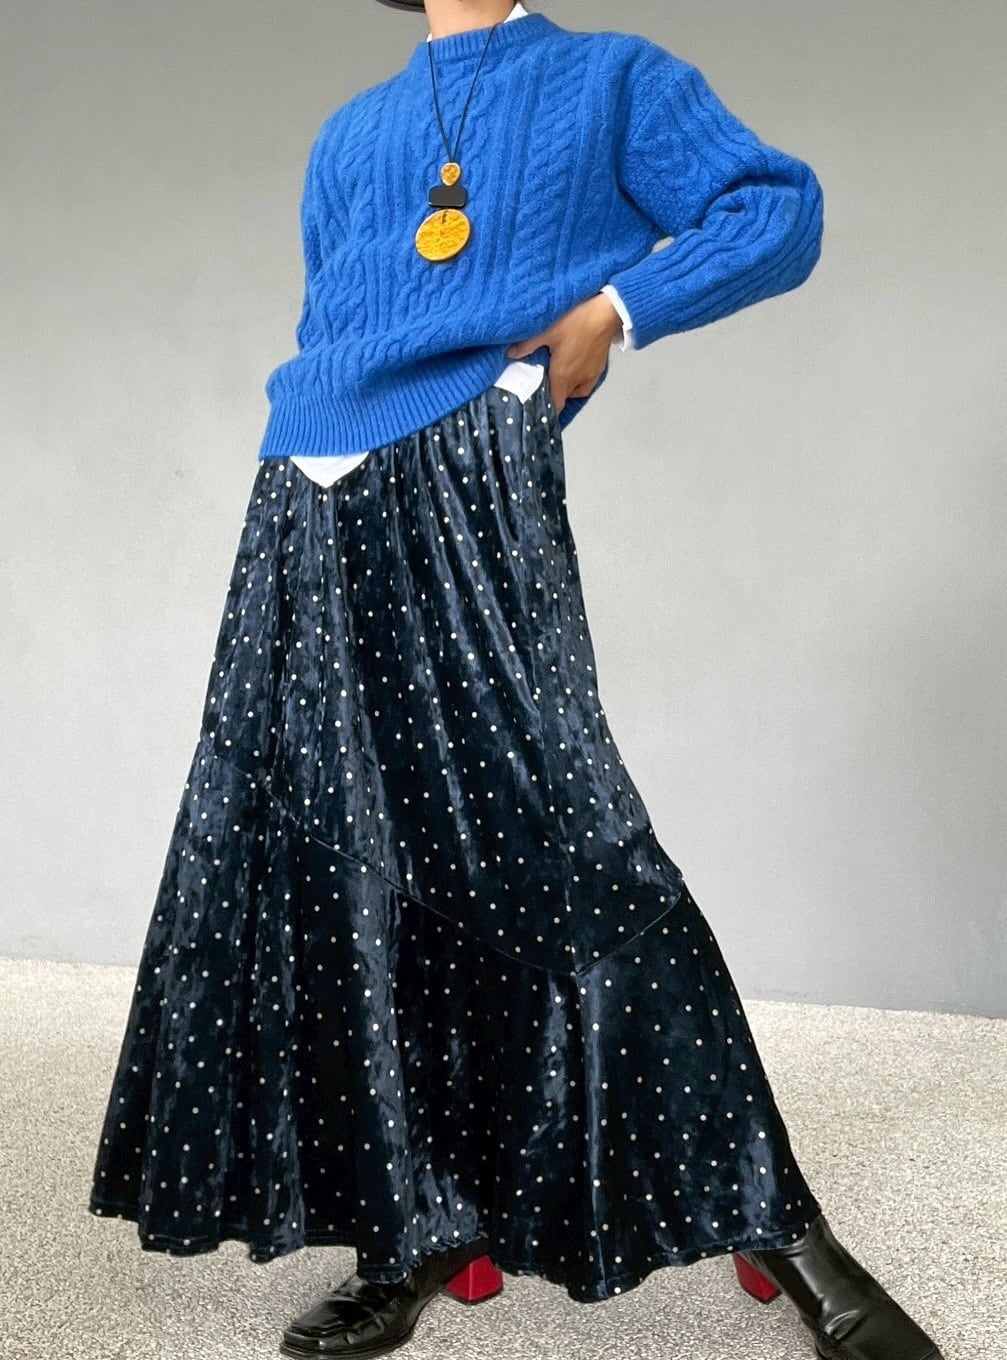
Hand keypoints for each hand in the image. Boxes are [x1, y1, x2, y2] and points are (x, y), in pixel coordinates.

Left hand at [505, 294, 622, 415]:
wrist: (606, 312)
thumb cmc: (579, 320)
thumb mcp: (547, 331)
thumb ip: (527, 345)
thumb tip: (512, 353)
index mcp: (563, 375)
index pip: (555, 405)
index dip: (546, 410)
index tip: (537, 406)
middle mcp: (577, 379)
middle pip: (563, 398)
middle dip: (552, 395)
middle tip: (541, 384)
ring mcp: (589, 375)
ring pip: (574, 392)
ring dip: (564, 389)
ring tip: (556, 378)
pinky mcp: (598, 369)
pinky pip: (586, 384)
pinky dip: (578, 383)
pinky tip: (573, 373)